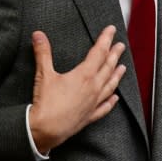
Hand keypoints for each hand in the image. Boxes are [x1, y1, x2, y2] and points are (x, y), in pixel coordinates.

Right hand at [29, 26, 126, 152]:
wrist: (45, 130)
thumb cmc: (46, 103)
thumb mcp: (43, 75)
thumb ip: (43, 53)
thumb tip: (38, 35)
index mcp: (84, 75)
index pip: (99, 52)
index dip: (106, 39)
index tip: (111, 30)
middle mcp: (93, 88)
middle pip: (108, 67)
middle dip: (114, 54)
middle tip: (121, 46)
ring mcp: (93, 103)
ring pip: (110, 86)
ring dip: (117, 75)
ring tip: (123, 68)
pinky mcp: (90, 116)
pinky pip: (104, 107)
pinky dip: (111, 102)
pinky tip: (115, 98)